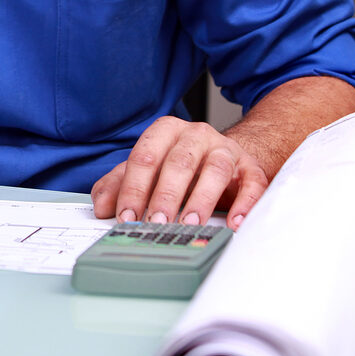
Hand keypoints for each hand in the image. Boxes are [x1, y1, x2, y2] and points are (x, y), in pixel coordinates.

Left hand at [90, 116, 269, 228]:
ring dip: (202, 199)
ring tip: (190, 224)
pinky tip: (234, 223)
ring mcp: (226, 149)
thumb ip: (120, 184)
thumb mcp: (147, 170)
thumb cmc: (181, 167)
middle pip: (178, 163)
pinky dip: (245, 203)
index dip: (133, 189)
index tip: (126, 217)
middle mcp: (196, 135)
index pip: (144, 158)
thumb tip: (102, 208)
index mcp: (165, 131)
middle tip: (156, 224)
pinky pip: (252, 184)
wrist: (226, 159)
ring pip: (215, 169)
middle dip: (165, 196)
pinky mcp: (251, 168)